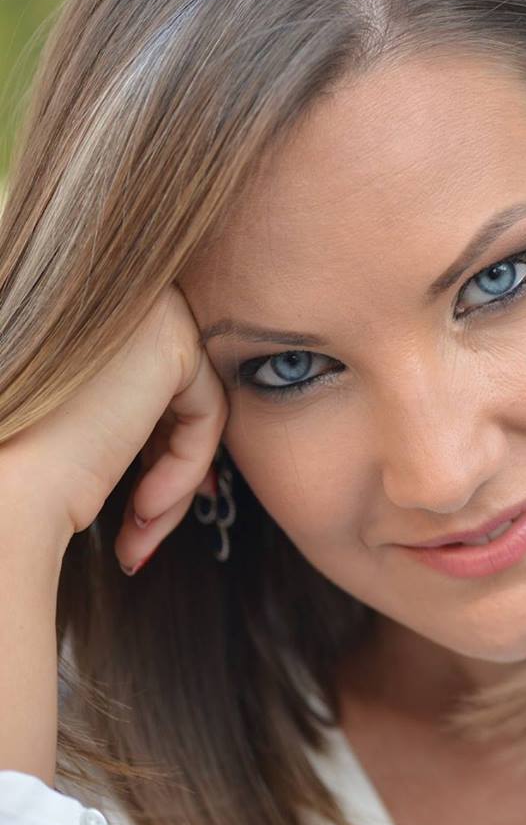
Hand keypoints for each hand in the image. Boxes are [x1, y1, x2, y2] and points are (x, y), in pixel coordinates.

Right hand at [0, 284, 227, 572]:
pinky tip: (145, 509)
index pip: (140, 372)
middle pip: (169, 387)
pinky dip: (185, 467)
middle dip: (163, 466)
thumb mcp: (73, 420)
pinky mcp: (171, 338)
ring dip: (172, 479)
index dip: (148, 440)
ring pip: (191, 404)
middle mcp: (110, 293)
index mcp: (77, 305)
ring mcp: (143, 307)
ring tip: (138, 531)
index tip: (142, 501)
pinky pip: (208, 411)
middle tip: (142, 525)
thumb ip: (117, 399)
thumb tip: (156, 413)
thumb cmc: (13, 466)